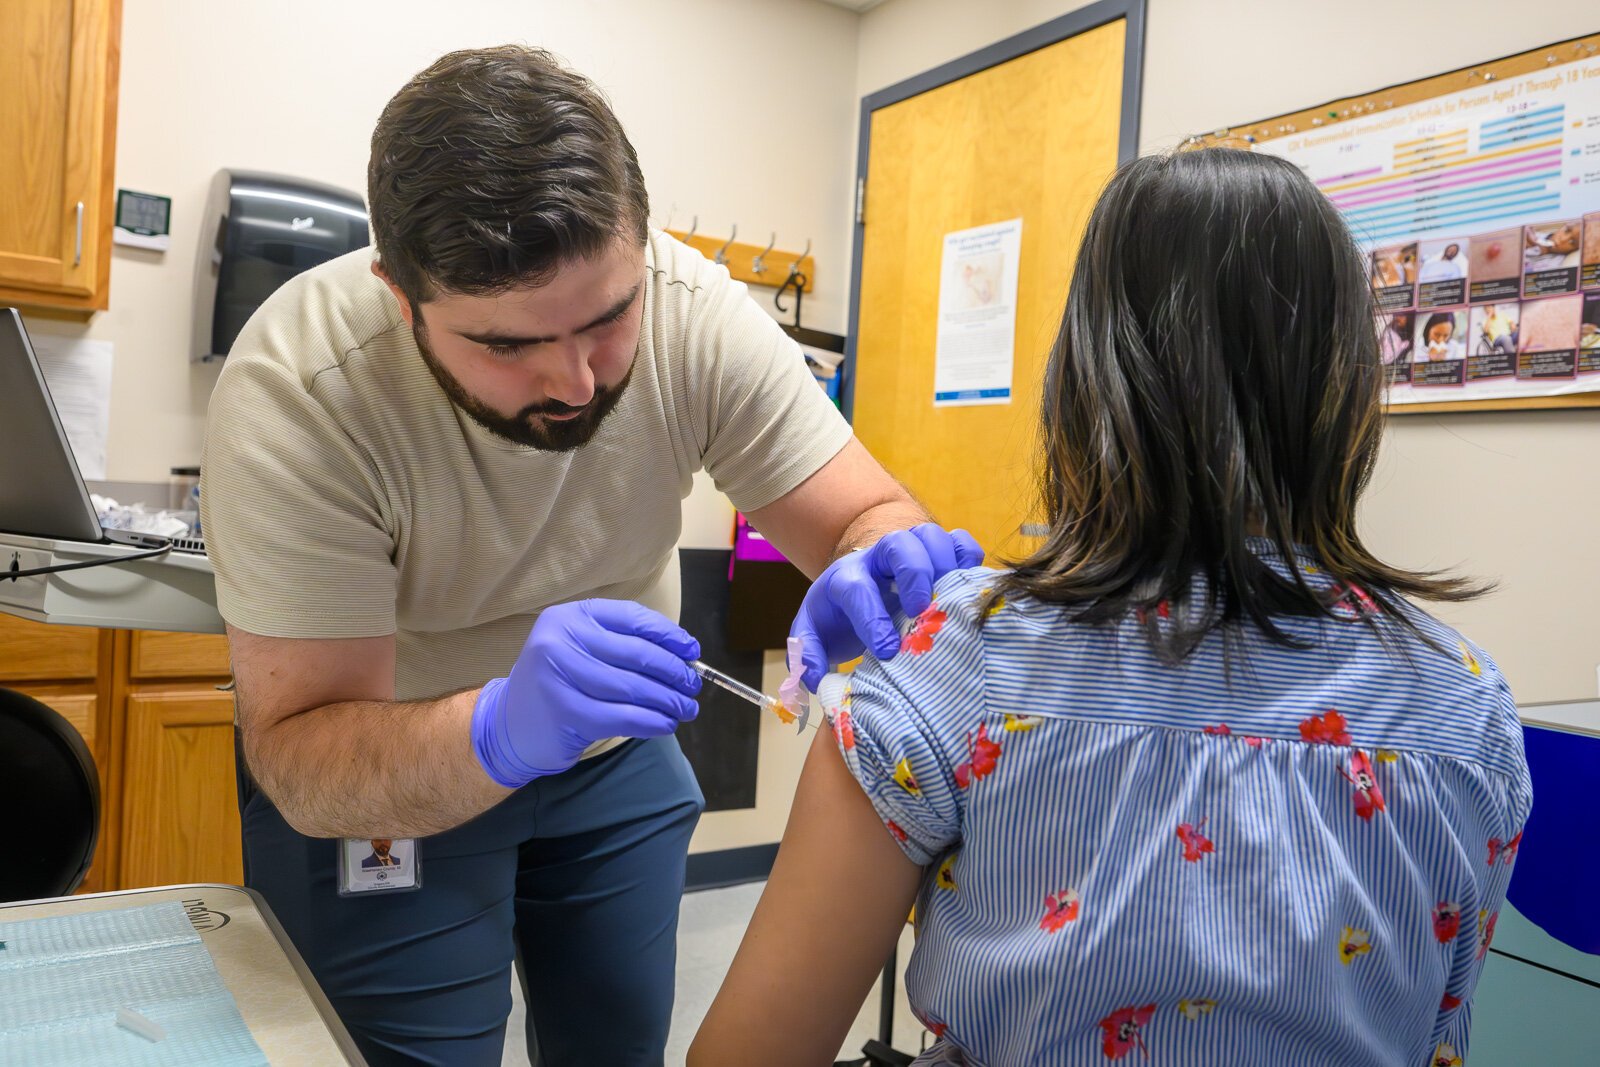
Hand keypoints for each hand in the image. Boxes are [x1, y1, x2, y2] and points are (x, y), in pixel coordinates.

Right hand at [471, 600, 701, 787]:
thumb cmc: (558, 682)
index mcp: (570, 616)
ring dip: (668, 700)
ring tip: (686, 708)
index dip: (668, 635)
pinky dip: (652, 721)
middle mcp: (561, 640)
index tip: (692, 651)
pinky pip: (623, 717)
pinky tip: (666, 725)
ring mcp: (560, 677)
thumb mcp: (580, 648)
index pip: (632, 618)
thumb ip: (622, 644)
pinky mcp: (566, 713)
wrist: (509, 724)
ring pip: (633, 687)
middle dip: (673, 672)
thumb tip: (682, 655)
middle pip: (637, 654)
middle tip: (693, 686)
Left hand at [790, 524, 982, 689]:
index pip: (857, 589)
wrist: (853, 587)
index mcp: (845, 578)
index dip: (872, 619)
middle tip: (921, 610)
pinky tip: (968, 585)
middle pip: (897, 543)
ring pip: (929, 535)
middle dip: (913, 573)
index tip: (886, 651)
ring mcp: (909, 551)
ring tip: (951, 597)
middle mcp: (877, 558)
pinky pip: (959, 541)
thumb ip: (808, 654)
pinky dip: (968, 558)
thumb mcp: (812, 635)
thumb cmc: (837, 617)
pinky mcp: (936, 554)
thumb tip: (816, 676)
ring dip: (943, 562)